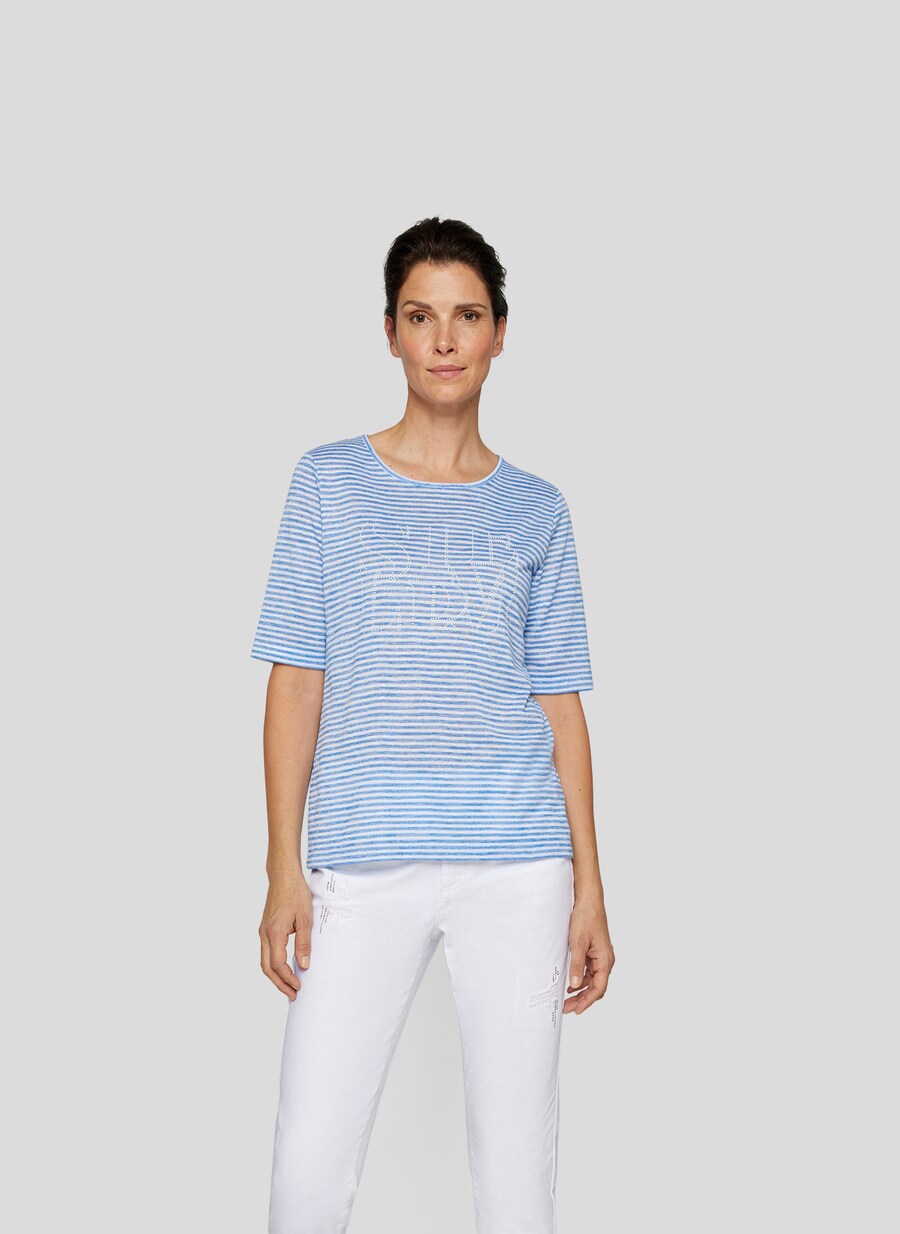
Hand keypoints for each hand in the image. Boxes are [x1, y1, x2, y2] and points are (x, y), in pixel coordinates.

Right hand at [259, 871, 312, 999]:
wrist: (283, 876)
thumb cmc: (295, 893)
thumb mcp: (305, 918)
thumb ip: (304, 943)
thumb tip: (303, 965)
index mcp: (274, 933)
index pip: (278, 964)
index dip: (288, 978)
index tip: (299, 986)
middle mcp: (264, 934)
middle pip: (267, 968)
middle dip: (279, 984)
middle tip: (293, 994)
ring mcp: (263, 932)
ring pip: (264, 961)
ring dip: (275, 976)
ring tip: (288, 986)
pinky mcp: (265, 929)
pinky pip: (266, 952)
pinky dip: (273, 965)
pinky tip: (284, 968)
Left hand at [564, 898, 614, 1014]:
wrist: (588, 901)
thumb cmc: (586, 919)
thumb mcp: (577, 943)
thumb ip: (576, 965)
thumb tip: (574, 985)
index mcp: (605, 960)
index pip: (599, 988)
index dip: (587, 1001)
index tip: (576, 1010)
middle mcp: (605, 960)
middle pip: (596, 987)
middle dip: (583, 999)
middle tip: (567, 1008)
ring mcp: (600, 957)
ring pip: (592, 980)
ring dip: (581, 990)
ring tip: (567, 998)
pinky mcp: (594, 952)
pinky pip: (589, 971)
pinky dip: (580, 979)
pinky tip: (571, 984)